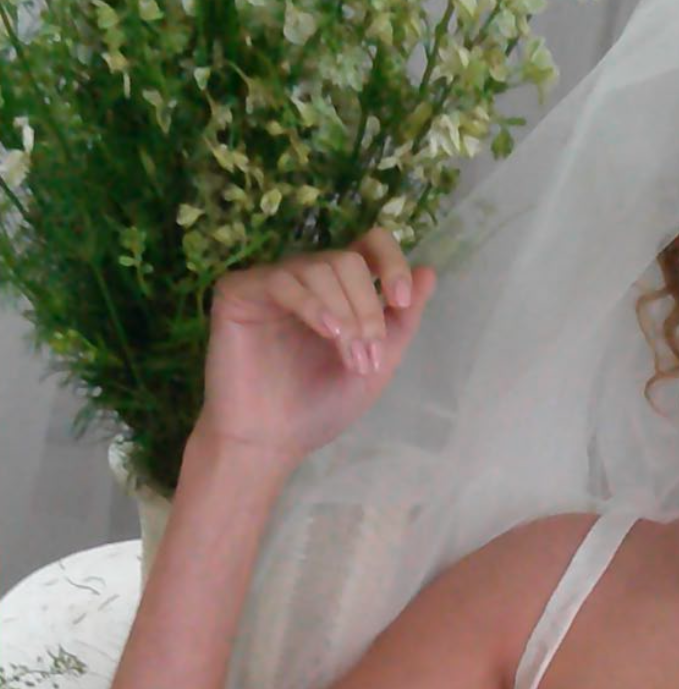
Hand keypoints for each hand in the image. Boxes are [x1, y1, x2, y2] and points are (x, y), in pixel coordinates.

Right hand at [196, 227, 437, 473]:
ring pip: (320, 267)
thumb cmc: (320, 408)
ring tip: (349, 358)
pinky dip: (311, 304)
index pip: (369, 245)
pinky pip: (282, 280)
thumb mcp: (377, 364)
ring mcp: (271, 282)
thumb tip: (429, 271)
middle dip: (368, 308)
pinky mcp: (239, 291)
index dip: (392, 263)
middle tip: (368, 354)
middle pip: (349, 260)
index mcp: (339, 290)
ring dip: (345, 314)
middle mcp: (306, 279)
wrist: (271, 443)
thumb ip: (402, 320)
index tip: (401, 301)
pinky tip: (326, 331)